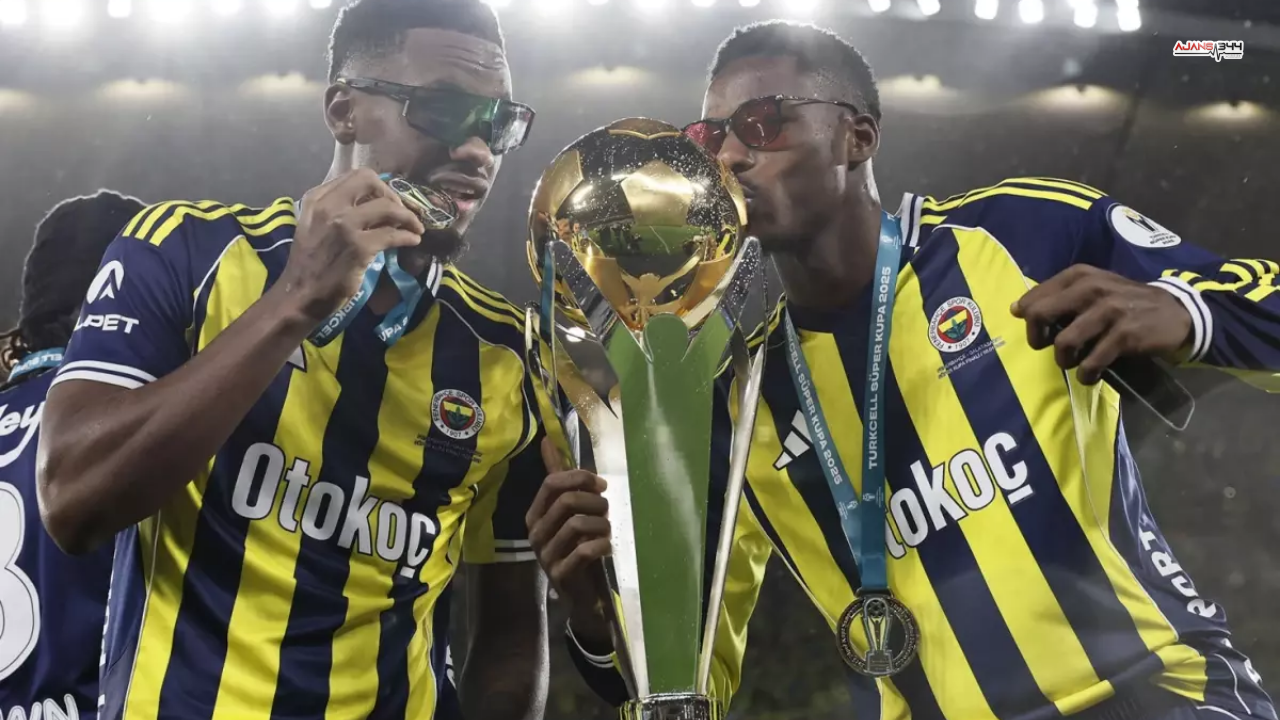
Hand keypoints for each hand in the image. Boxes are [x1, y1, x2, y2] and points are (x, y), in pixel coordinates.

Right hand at [280, 168, 425, 322]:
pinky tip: (413, 241)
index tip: (389, 201)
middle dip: (393, 194)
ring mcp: (344, 225)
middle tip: (403, 212)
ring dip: (408, 216)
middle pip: (371, 181)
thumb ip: (337, 211)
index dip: (379, 187)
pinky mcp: (359, 247)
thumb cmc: (309, 264)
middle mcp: (329, 206)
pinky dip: (408, 236)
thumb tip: (373, 205)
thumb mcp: (315, 226)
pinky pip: (392, 234)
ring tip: (416, 227)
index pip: (355, 177)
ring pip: (387, 207)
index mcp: (317, 199)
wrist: (299, 295)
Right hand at [526, 437, 612, 647]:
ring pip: (577, 524)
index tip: (601, 485)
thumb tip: (547, 440)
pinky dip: (601, 545)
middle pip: (567, 501)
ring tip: (607, 531)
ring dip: (602, 524)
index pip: (552, 483)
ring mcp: (545, 555)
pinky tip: (606, 547)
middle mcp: (535, 533)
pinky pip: (584, 551)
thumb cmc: (578, 544)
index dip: (580, 478)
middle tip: (607, 511)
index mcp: (535, 513)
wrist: (582, 591)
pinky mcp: (560, 574)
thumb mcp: (570, 510)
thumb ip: (560, 477)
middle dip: (595, 502)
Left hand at [1011, 264, 1192, 384]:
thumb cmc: (1126, 303)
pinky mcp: (1124, 334)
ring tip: (1074, 362)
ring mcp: (1109, 310)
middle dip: (1037, 338)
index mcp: (1080, 276)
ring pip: (1064, 342)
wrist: (1177, 312)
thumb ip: (1059, 296)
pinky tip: (1091, 374)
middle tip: (1048, 348)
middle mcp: (1091, 288)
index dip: (1028, 319)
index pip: (1034, 298)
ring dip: (1064, 360)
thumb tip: (1017, 309)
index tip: (1038, 332)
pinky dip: (1086, 374)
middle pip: (1040, 315)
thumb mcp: (1095, 288)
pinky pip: (1092, 361)